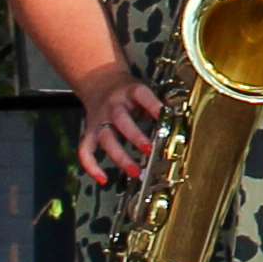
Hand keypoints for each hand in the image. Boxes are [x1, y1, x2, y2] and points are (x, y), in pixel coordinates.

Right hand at [71, 61, 166, 187]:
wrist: (99, 83)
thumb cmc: (127, 92)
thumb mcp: (143, 92)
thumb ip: (158, 105)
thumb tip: (176, 119)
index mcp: (130, 92)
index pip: (142, 95)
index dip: (153, 105)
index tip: (165, 115)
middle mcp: (113, 106)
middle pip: (121, 120)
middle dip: (135, 137)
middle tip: (149, 150)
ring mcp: (100, 120)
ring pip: (106, 138)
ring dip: (120, 156)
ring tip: (135, 171)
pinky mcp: (90, 132)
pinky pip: (85, 150)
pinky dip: (91, 166)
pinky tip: (103, 179)